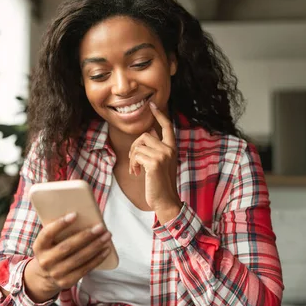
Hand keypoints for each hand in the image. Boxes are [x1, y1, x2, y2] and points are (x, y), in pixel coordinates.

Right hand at [23, 213, 111, 302]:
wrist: (44, 277)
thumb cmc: (51, 251)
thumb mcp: (48, 242)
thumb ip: (58, 232)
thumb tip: (84, 217)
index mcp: (39, 247)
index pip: (47, 234)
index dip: (60, 224)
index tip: (75, 214)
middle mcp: (45, 261)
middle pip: (67, 247)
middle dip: (86, 236)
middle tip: (100, 226)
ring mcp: (56, 273)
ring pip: (79, 258)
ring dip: (95, 246)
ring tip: (106, 236)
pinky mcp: (67, 281)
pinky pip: (85, 269)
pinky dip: (97, 259)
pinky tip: (106, 250)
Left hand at [129, 102, 182, 222]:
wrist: (165, 200)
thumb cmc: (160, 183)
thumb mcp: (162, 163)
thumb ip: (157, 149)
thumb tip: (148, 134)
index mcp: (172, 148)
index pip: (167, 126)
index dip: (159, 114)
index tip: (153, 105)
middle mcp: (169, 149)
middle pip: (145, 135)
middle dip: (134, 147)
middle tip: (134, 162)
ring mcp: (163, 155)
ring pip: (138, 145)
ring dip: (132, 158)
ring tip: (136, 169)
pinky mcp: (154, 163)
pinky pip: (136, 155)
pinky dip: (133, 164)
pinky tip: (137, 173)